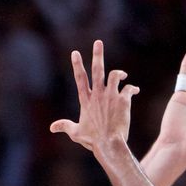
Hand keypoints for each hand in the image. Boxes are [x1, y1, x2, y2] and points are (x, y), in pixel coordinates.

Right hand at [51, 40, 138, 155]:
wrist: (109, 144)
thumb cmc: (93, 140)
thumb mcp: (76, 133)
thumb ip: (65, 126)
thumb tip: (51, 127)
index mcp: (86, 100)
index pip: (80, 79)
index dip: (77, 65)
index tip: (75, 52)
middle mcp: (98, 95)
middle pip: (97, 70)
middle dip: (97, 55)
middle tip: (98, 42)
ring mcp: (111, 96)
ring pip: (115, 75)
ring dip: (119, 73)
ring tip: (122, 75)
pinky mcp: (123, 100)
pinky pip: (129, 89)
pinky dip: (132, 88)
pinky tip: (134, 91)